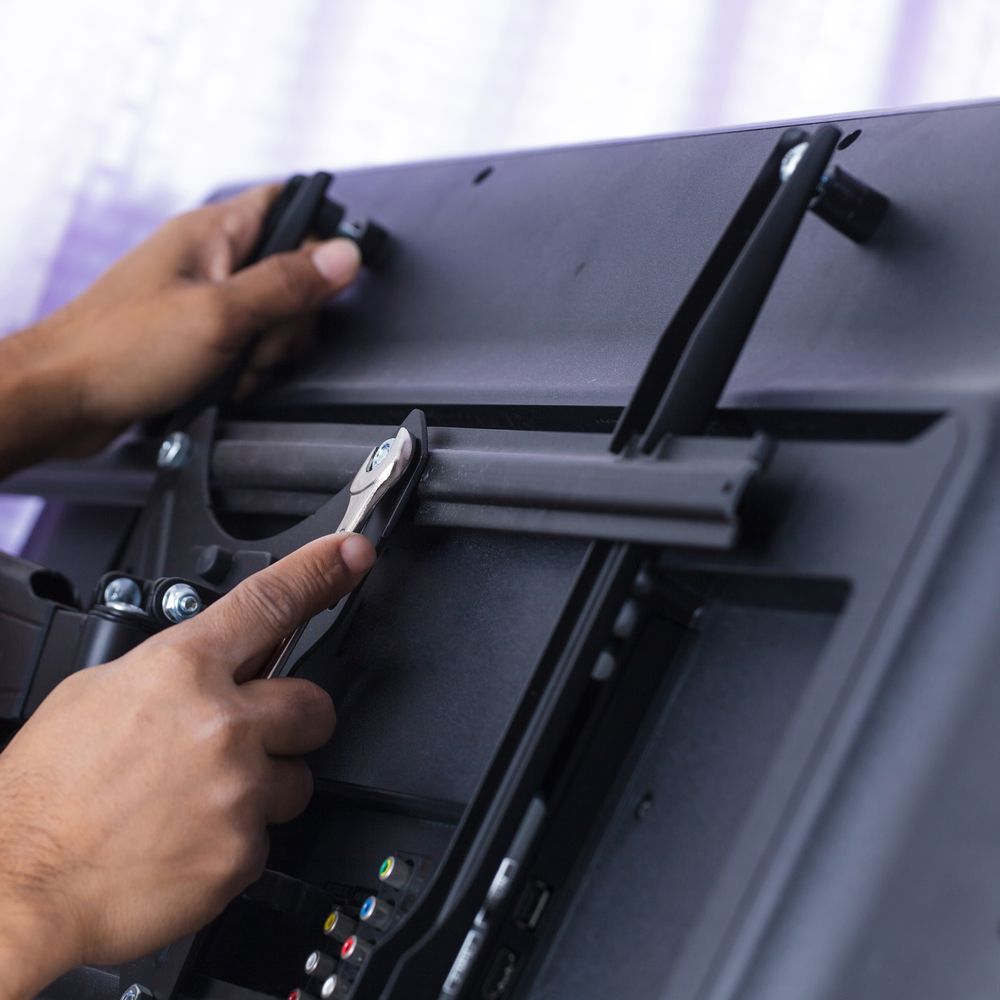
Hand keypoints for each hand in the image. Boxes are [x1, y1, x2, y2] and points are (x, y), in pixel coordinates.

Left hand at [0, 184, 360, 474]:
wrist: (64, 399)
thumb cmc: (118, 351)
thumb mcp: (221, 315)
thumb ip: (287, 284)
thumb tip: (344, 255)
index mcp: (212, 233)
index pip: (288, 206)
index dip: (320, 238)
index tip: (326, 280)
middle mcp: (209, 260)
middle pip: (292, 276)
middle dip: (289, 321)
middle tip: (257, 339)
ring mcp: (204, 299)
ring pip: (274, 320)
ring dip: (266, 354)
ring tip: (230, 367)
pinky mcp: (199, 335)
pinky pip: (248, 348)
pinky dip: (245, 370)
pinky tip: (223, 382)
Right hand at [0, 532, 375, 999]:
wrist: (15, 887)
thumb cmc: (44, 794)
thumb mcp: (95, 695)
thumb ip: (171, 672)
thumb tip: (213, 663)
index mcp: (180, 671)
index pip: (270, 602)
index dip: (320, 571)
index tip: (352, 555)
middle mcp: (221, 725)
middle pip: (314, 703)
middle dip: (291, 720)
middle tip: (249, 739)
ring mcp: (238, 789)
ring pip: (296, 777)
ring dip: (263, 786)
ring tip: (200, 801)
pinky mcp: (242, 851)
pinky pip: (267, 836)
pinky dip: (236, 839)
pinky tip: (188, 839)